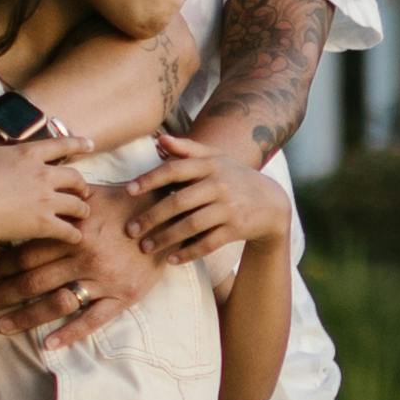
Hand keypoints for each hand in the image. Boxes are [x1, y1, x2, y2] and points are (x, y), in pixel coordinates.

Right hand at [0, 110, 82, 261]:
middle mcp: (44, 175)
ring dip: (82, 210)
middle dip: (82, 185)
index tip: (90, 144)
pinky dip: (74, 235)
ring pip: (77, 205)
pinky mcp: (45, 224)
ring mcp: (47, 200)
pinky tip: (76, 238)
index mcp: (29, 154)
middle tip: (84, 190)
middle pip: (75, 177)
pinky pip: (68, 231)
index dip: (78, 144)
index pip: (61, 145)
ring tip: (83, 214)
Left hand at [0, 183, 160, 352]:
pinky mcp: (123, 295)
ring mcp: (103, 278)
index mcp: (71, 231)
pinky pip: (94, 319)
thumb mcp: (91, 193)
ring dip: (24, 316)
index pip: (26, 251)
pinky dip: (71, 333)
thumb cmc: (126, 202)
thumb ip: (60, 198)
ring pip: (56, 301)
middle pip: (32, 278)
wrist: (170, 214)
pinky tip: (49, 345)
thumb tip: (28, 187)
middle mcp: (83, 255)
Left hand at [124, 118, 266, 266]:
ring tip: (146, 247)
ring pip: (191, 225)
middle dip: (152, 217)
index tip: (128, 190)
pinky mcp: (237, 229)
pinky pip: (208, 243)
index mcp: (211, 165)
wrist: (272, 203)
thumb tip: (159, 140)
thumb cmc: (235, 178)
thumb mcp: (216, 159)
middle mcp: (220, 185)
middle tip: (131, 230)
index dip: (150, 179)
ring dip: (165, 238)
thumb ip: (187, 149)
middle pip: (179, 201)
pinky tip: (171, 259)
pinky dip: (188, 252)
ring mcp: (229, 208)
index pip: (175, 170)